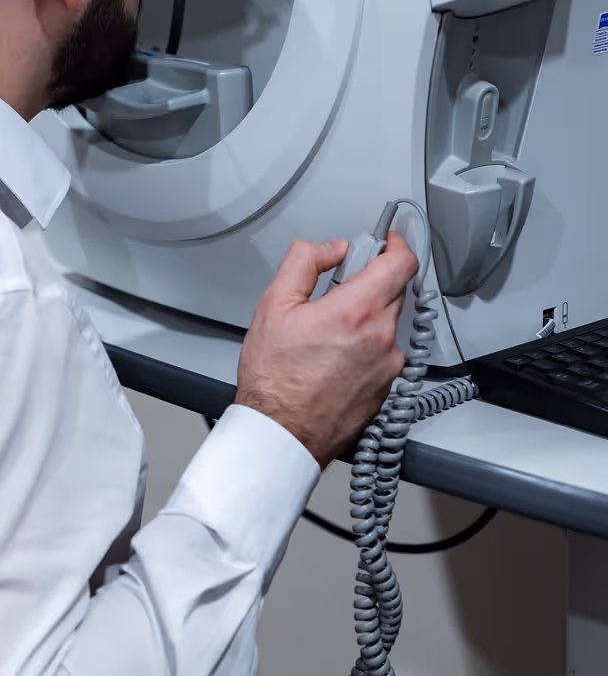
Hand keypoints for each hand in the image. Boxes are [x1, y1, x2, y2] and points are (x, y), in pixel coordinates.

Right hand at [235, 234, 417, 467]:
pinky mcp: (388, 387)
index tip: (385, 241)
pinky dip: (365, 346)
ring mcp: (389, 365)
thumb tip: (332, 249)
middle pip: (393, 291)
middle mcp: (382, 338)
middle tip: (336, 290)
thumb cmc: (273, 380)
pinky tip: (333, 358)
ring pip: (387, 323)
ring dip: (365, 317)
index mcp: (357, 311)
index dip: (395, 245)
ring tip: (327, 334)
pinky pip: (384, 352)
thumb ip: (305, 262)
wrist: (281, 434)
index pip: (401, 263)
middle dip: (369, 282)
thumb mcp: (274, 305)